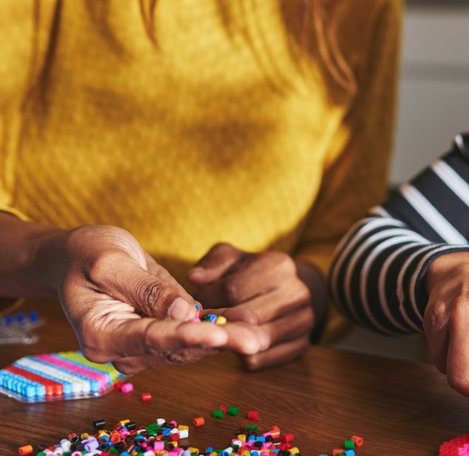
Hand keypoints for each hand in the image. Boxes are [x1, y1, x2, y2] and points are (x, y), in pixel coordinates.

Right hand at [52, 225, 269, 373]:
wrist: (75, 256)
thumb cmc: (87, 253)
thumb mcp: (112, 262)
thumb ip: (147, 290)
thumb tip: (184, 313)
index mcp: (102, 336)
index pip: (153, 338)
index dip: (189, 338)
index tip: (220, 336)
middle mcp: (121, 350)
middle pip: (176, 349)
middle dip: (217, 344)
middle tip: (255, 340)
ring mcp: (139, 345)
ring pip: (188, 347)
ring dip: (224, 341)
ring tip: (258, 336)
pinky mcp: (156, 332)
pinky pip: (189, 334)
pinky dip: (215, 331)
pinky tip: (246, 327)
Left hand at [188, 243, 324, 368]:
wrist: (287, 290)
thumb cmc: (251, 273)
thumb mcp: (232, 259)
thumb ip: (212, 264)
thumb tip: (195, 278)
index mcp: (279, 265)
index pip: (233, 288)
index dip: (208, 300)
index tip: (196, 306)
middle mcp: (298, 292)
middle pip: (248, 317)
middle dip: (219, 323)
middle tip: (201, 325)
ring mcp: (304, 320)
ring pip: (256, 341)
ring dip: (230, 341)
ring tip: (217, 334)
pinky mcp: (301, 345)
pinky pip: (260, 360)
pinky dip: (241, 357)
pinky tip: (235, 344)